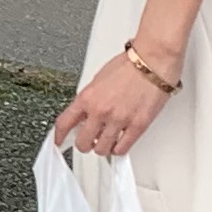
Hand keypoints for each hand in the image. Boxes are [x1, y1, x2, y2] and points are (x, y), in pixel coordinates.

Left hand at [50, 46, 174, 156]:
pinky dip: (119, 149)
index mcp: (87, 98)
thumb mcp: (98, 79)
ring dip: (102, 147)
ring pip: (102, 150)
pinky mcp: (137, 126)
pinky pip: (122, 149)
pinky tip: (119, 142)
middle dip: (84, 144)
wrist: (152, 61)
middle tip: (89, 141)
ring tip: (106, 140)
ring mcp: (118, 120)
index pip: (64, 124)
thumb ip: (89, 99)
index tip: (60, 141)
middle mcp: (100, 111)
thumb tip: (85, 113)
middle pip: (82, 143)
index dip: (59, 136)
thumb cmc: (129, 65)